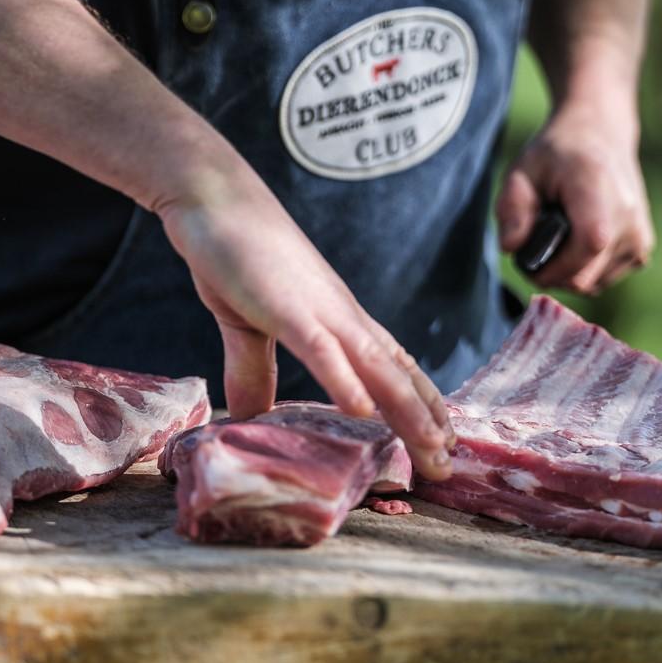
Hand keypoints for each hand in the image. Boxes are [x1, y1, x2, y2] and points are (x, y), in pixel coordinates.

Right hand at [157, 162, 453, 478]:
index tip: (443, 441)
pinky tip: (360, 412)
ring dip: (406, 410)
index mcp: (339, 320)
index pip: (394, 367)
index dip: (421, 404)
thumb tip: (250, 417)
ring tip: (431, 448)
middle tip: (447, 467)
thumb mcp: (247, 324)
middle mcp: (343, 317)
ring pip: (375, 368)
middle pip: (396, 376)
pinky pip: (322, 350)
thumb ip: (253, 371)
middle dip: (425, 422)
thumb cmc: (235, 254)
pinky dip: (343, 381)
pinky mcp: (287, 308)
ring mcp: (320, 312)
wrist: (214, 196)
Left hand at [496, 106, 654, 294]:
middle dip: (550, 273)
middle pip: (584, 277)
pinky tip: (576, 242)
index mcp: (599, 190)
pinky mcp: (642, 251)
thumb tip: (510, 248)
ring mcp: (639, 236)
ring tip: (558, 238)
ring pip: (591, 285)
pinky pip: (603, 280)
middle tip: (533, 248)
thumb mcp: (522, 170)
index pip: (588, 244)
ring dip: (567, 272)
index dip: (552, 267)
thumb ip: (511, 208)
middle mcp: (628, 216)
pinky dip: (584, 270)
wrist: (601, 136)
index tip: (527, 262)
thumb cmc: (557, 155)